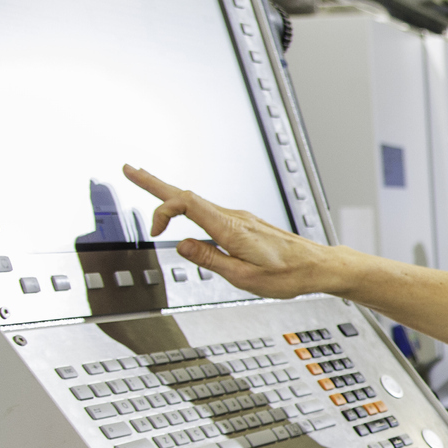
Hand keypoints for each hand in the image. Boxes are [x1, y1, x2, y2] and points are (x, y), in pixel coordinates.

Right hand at [122, 165, 362, 299]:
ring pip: (197, 201)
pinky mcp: (244, 224)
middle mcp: (233, 217)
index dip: (163, 210)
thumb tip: (181, 246)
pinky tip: (182, 213)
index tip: (154, 231)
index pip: (187, 204)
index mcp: (230, 228)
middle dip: (155, 183)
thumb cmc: (288, 275)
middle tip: (130, 170)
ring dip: (170, 195)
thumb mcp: (244, 277)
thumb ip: (210, 260)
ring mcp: (239, 218)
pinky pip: (209, 211)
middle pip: (187, 194)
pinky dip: (188, 207)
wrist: (317, 266)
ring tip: (148, 184)